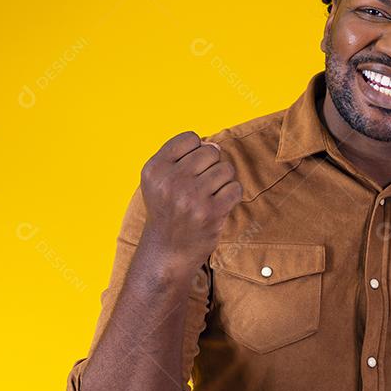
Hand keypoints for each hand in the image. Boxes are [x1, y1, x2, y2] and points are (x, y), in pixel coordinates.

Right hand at [139, 131, 242, 270]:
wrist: (166, 253)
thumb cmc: (167, 212)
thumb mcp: (159, 181)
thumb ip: (181, 157)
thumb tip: (216, 146)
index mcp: (155, 169)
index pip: (189, 138)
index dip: (195, 151)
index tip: (189, 170)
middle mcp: (171, 180)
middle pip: (211, 152)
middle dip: (212, 166)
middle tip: (201, 186)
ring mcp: (191, 197)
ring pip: (226, 169)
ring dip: (223, 182)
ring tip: (209, 196)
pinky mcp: (210, 213)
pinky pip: (235, 188)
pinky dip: (231, 196)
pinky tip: (218, 206)